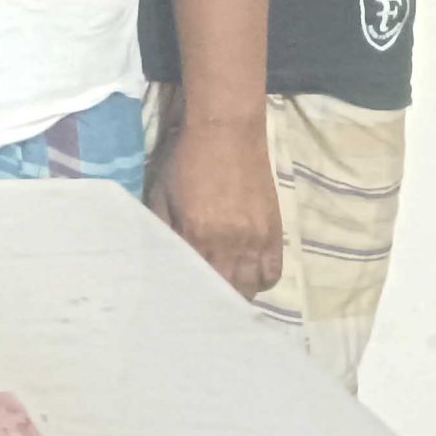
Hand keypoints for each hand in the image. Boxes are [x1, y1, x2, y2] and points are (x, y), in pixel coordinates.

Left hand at [151, 112, 281, 296]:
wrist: (226, 132)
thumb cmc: (186, 161)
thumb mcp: (161, 193)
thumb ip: (161, 229)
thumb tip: (162, 260)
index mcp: (197, 234)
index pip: (196, 282)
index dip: (190, 294)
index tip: (183, 302)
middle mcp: (229, 243)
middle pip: (227, 292)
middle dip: (215, 301)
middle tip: (204, 303)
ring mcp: (256, 239)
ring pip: (251, 287)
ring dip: (238, 293)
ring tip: (226, 293)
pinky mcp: (275, 232)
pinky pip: (273, 271)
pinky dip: (261, 280)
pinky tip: (248, 277)